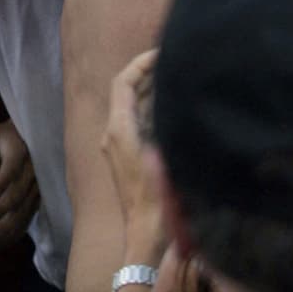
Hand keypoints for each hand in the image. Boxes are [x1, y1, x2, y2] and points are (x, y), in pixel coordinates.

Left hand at [0, 119, 39, 254]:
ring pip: (23, 213)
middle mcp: (33, 173)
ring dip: (6, 231)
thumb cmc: (6, 137)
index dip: (3, 181)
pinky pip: (26, 221)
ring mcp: (38, 189)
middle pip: (18, 196)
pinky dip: (12, 236)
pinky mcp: (37, 202)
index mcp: (20, 152)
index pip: (13, 168)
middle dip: (0, 214)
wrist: (36, 141)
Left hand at [101, 49, 165, 263]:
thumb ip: (170, 128)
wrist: (145, 238)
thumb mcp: (168, 161)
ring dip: (145, 88)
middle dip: (144, 72)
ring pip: (127, 105)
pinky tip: (167, 107)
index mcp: (119, 130)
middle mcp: (112, 134)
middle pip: (123, 91)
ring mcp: (115, 146)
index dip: (140, 63)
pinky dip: (146, 106)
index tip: (161, 53)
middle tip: (170, 60)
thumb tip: (180, 98)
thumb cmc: (158, 203)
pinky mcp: (123, 157)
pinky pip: (131, 120)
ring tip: (171, 76)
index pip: (122, 83)